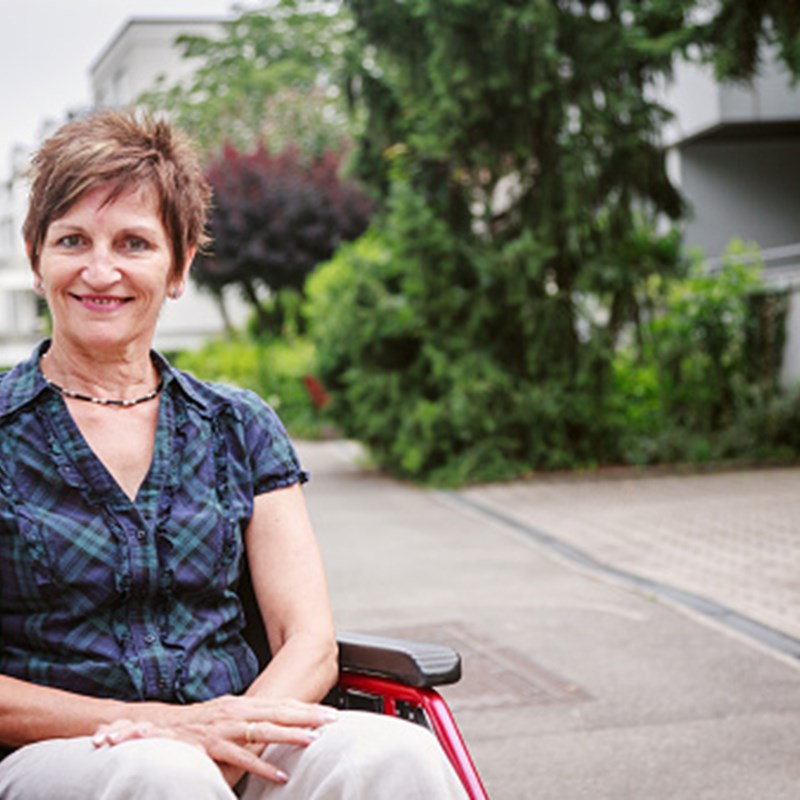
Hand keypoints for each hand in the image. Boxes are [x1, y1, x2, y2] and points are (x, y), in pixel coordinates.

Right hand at [92, 698, 337, 785]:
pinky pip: (240, 756)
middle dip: (307, 715)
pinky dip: (261, 765)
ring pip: (263, 729)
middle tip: (333, 720)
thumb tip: (273, 728)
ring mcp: (223, 727)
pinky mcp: (211, 745)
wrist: (154, 728)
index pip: (280, 704)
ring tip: (313, 741)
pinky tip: (279, 774)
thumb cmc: (192, 728)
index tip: (330, 712)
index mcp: (241, 705)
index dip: (306, 708)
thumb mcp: (224, 719)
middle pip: (278, 711)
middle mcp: (235, 711)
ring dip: (289, 735)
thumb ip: (247, 722)